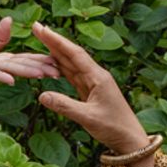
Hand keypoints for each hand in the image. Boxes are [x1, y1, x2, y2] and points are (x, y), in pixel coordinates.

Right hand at [31, 23, 147, 151]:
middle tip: (37, 28)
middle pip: (71, 54)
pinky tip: (53, 64)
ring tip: (41, 41)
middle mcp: (96, 76)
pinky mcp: (91, 93)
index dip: (56, 40)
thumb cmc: (113, 128)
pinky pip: (73, 77)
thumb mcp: (87, 118)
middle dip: (54, 41)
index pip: (74, 54)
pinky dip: (61, 69)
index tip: (42, 28)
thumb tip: (41, 96)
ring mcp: (93, 84)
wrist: (129, 139)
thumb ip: (64, 106)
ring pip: (71, 65)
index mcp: (97, 77)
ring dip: (56, 53)